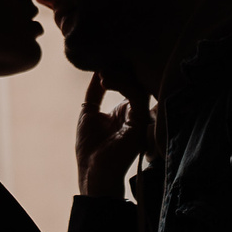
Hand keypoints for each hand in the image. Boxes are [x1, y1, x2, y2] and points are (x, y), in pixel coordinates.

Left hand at [75, 72, 150, 198]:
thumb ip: (95, 93)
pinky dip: (121, 85)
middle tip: (104, 61)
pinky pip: (136, 96)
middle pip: (136, 81)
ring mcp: (141, 117)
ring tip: (102, 74)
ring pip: (137, 86)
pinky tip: (105, 81)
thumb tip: (97, 70)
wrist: (93, 173)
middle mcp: (137, 112)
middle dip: (120, 68)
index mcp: (128, 110)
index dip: (117, 68)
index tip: (101, 59)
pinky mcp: (141, 123)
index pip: (128, 82)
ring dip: (118, 75)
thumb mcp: (89, 113)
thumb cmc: (91, 149)